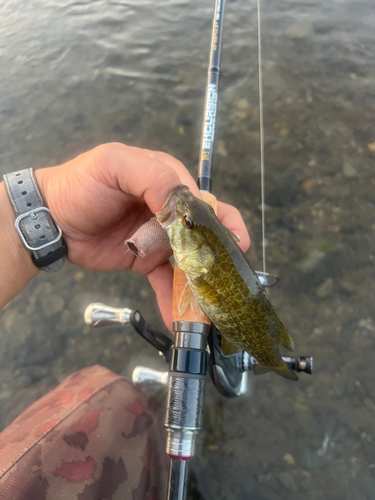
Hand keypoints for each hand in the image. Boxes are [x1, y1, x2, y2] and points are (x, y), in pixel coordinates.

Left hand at [32, 143, 249, 327]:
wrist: (52, 219)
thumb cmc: (81, 184)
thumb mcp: (116, 165)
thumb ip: (153, 177)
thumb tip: (185, 205)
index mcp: (167, 179)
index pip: (201, 200)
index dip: (217, 221)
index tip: (229, 244)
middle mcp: (170, 208)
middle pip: (204, 232)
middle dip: (219, 255)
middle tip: (228, 279)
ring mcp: (160, 236)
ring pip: (190, 260)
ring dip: (201, 282)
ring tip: (210, 307)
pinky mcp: (147, 259)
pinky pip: (167, 280)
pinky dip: (174, 299)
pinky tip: (177, 318)